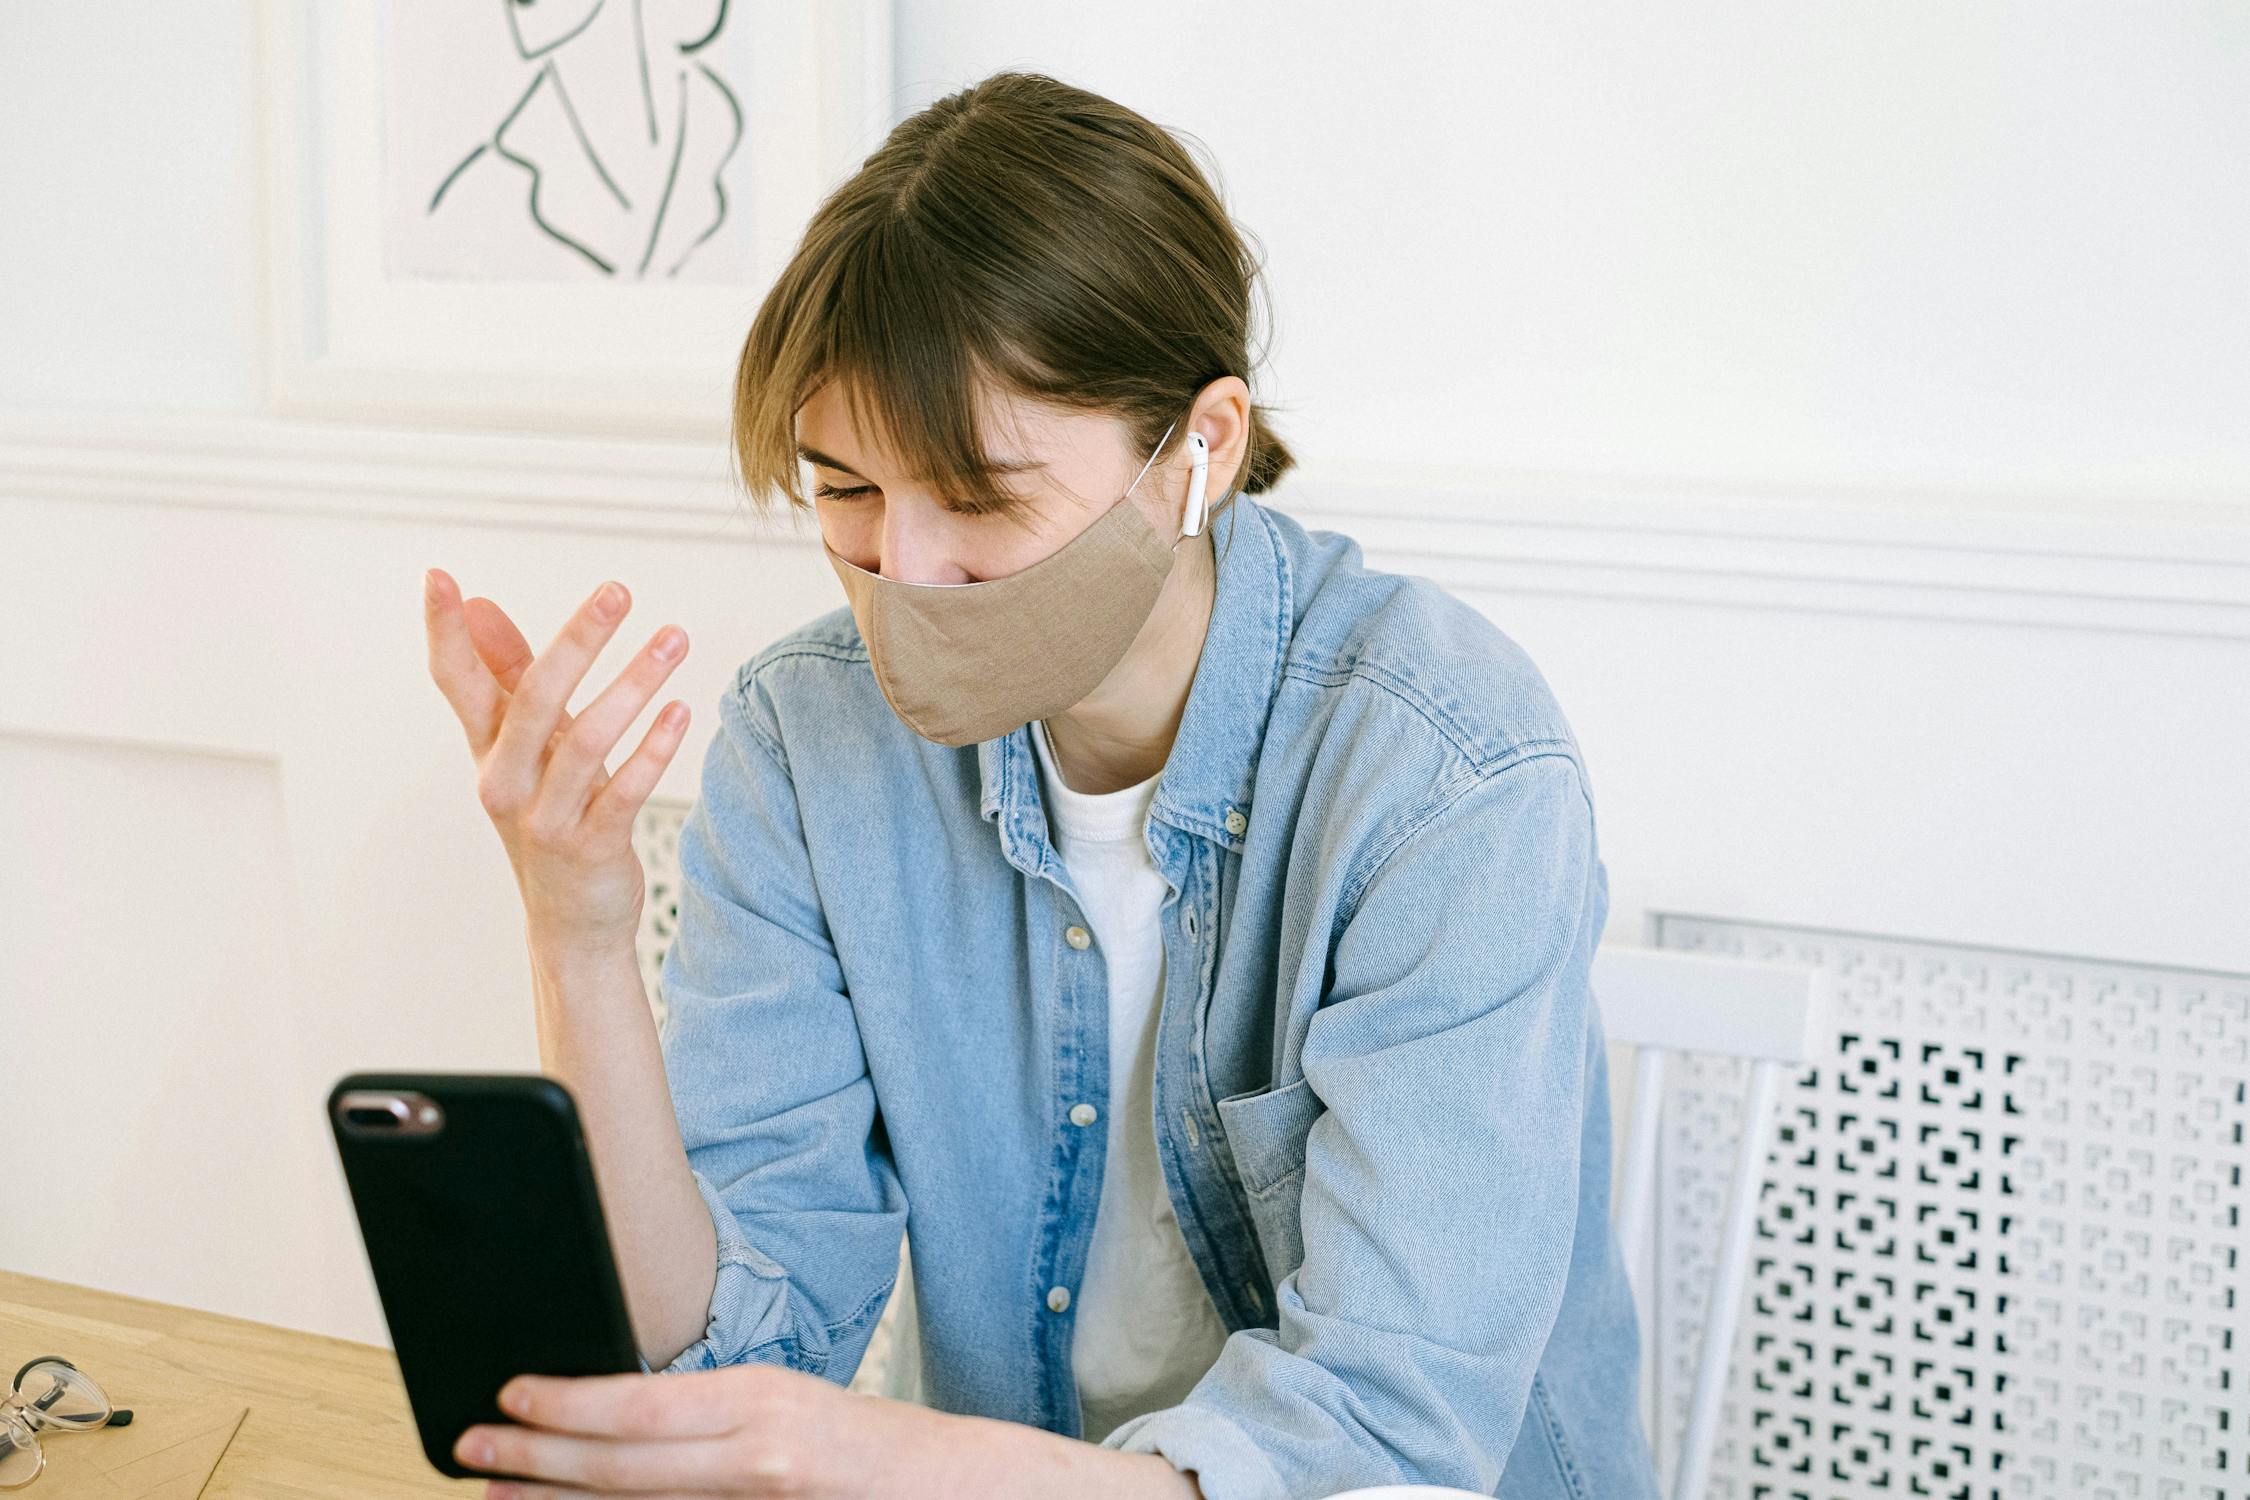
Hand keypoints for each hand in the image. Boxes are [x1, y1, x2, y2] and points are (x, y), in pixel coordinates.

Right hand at [423, 569, 691, 955]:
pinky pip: (623, 791)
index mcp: (487, 749)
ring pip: (587, 742)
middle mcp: (506, 781)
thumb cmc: (551, 815)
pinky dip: (653, 750)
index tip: (437, 576)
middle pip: (534, 700)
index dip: (443, 632)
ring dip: (634, 684)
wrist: (572, 921)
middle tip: (617, 590)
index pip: (456, 681)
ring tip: (674, 638)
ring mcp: (546, 818)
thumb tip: (477, 605)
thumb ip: (506, 675)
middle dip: (576, 640)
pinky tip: (680, 712)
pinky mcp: (591, 847)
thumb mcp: (528, 747)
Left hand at [452, 1364, 916, 1498]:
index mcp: (758, 1396)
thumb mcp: (791, 1406)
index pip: (637, 1400)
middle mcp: (756, 1447)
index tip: (509, 1396)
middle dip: (534, 1455)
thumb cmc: (874, 1447)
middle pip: (619, 1461)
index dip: (563, 1402)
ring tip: (497, 1494)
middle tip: (472, 1450)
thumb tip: (620, 1417)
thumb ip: (716, 1414)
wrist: (960, 1486)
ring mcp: (760, 1495)